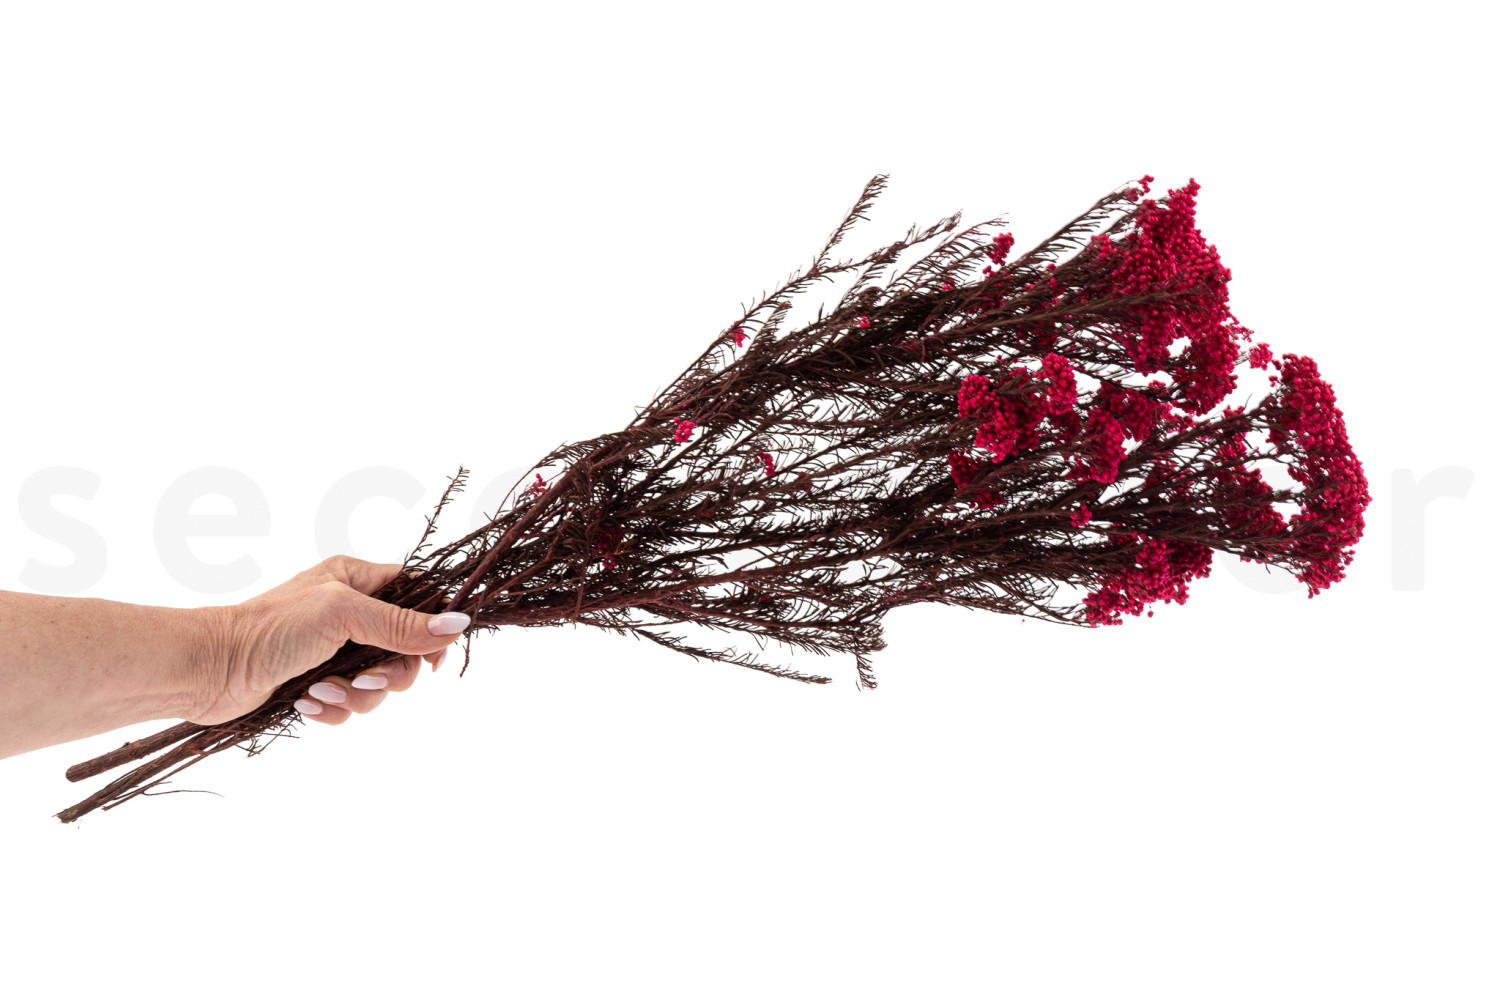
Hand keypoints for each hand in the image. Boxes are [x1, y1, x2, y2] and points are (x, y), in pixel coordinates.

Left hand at [186, 555, 469, 726]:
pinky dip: (334, 709)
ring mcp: (334, 651)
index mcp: (356, 580)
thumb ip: (401, 623)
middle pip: (404, 650)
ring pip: (379, 683)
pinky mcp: (318, 684)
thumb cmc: (269, 628)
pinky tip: (307, 703)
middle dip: (387, 673)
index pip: (416, 596)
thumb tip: (457, 624)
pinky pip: (351, 704)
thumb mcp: (343, 615)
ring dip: (355, 695)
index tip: (431, 655)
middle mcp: (349, 614)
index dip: (430, 626)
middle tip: (363, 678)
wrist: (209, 669)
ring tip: (322, 692)